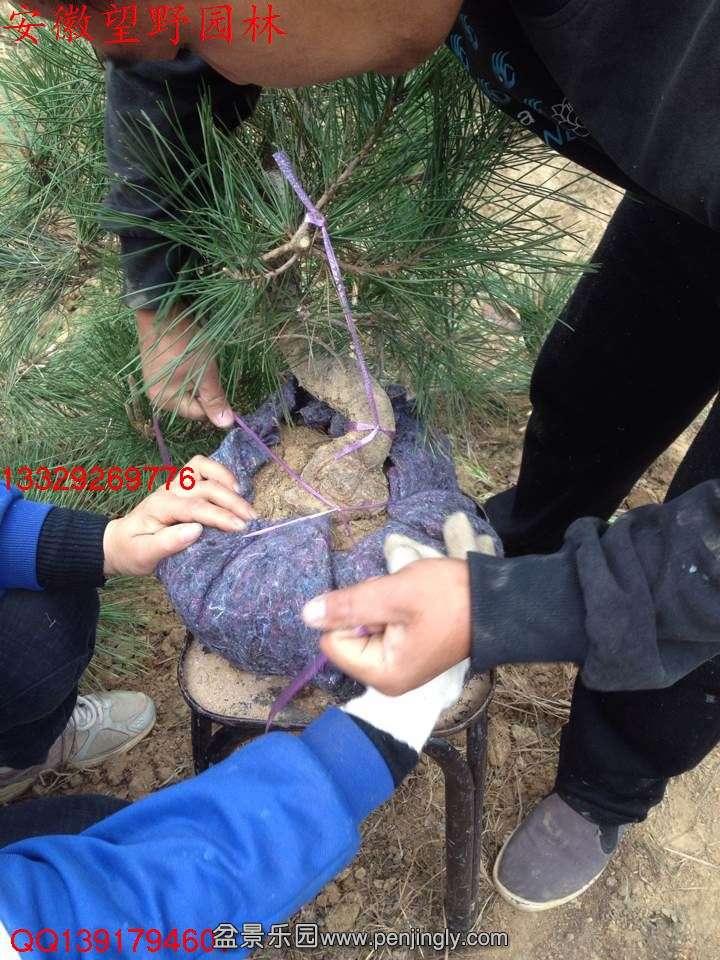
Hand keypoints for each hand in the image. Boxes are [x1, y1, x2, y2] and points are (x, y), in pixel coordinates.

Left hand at [102, 456, 256, 576]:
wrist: (118, 542)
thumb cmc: (132, 551)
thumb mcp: (144, 554)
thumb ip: (168, 543)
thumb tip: (196, 530)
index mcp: (160, 507)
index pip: (195, 508)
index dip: (220, 516)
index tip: (240, 528)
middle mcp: (169, 490)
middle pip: (205, 486)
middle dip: (231, 502)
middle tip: (252, 519)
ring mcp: (175, 484)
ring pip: (203, 467)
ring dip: (226, 480)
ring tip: (244, 500)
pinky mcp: (181, 484)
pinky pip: (201, 467)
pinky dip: (219, 472)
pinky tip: (234, 489)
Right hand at [136, 306, 232, 427]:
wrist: (161, 310)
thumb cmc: (186, 344)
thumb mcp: (206, 373)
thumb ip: (215, 399)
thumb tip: (226, 424)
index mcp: (165, 401)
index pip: (199, 413)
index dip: (214, 402)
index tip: (220, 383)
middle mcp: (156, 395)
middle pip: (192, 402)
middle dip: (204, 389)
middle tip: (207, 368)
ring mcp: (154, 381)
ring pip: (187, 389)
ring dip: (197, 378)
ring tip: (197, 360)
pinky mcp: (156, 368)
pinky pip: (178, 378)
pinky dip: (188, 371)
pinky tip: (189, 356)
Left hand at [303, 512, 493, 695]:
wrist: (496, 602)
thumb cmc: (448, 598)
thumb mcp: (394, 594)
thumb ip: (349, 605)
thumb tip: (306, 615)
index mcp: (382, 674)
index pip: (333, 641)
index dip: (351, 615)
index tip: (384, 606)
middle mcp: (387, 679)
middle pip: (348, 635)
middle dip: (368, 610)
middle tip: (401, 603)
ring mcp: (398, 666)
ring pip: (365, 627)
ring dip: (381, 607)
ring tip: (411, 602)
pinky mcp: (408, 652)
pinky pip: (382, 627)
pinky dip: (393, 609)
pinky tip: (415, 605)